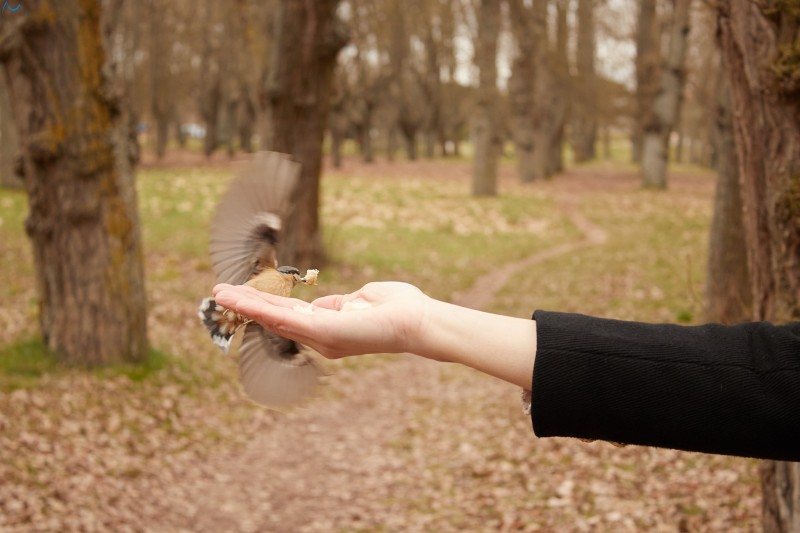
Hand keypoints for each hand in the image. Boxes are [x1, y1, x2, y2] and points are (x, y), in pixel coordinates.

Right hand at [212, 282, 430, 358]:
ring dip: (245, 305)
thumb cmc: (397, 309)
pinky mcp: (324, 330)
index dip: (265, 304)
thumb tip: (325, 304)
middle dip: (247, 306)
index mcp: (328, 328)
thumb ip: (339, 304)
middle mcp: (320, 337)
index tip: (244, 294)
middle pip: (275, 319)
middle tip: (219, 294)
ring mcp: (320, 336)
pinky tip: (242, 300)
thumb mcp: (361, 300)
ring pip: (274, 318)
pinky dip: (261, 308)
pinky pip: (286, 318)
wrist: (417, 320)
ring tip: (219, 295)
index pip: (289, 316)